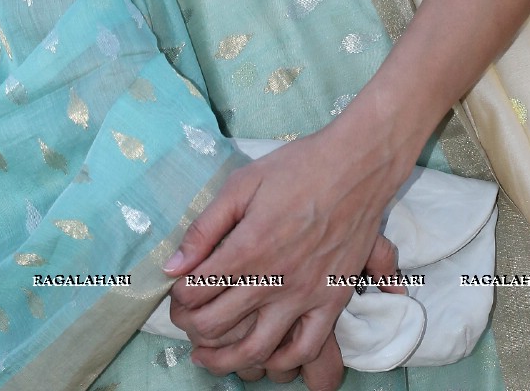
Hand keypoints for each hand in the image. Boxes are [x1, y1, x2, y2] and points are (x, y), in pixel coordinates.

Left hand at [161, 130, 407, 377]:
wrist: (356, 166)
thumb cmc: (297, 168)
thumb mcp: (242, 184)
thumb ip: (205, 227)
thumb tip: (173, 266)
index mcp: (247, 248)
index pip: (196, 292)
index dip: (177, 296)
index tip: (177, 290)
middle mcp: (274, 280)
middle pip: (217, 325)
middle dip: (191, 327)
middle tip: (185, 320)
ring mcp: (305, 295)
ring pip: (257, 349)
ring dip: (224, 360)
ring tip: (208, 355)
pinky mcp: (332, 300)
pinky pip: (306, 348)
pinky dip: (282, 362)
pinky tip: (265, 357)